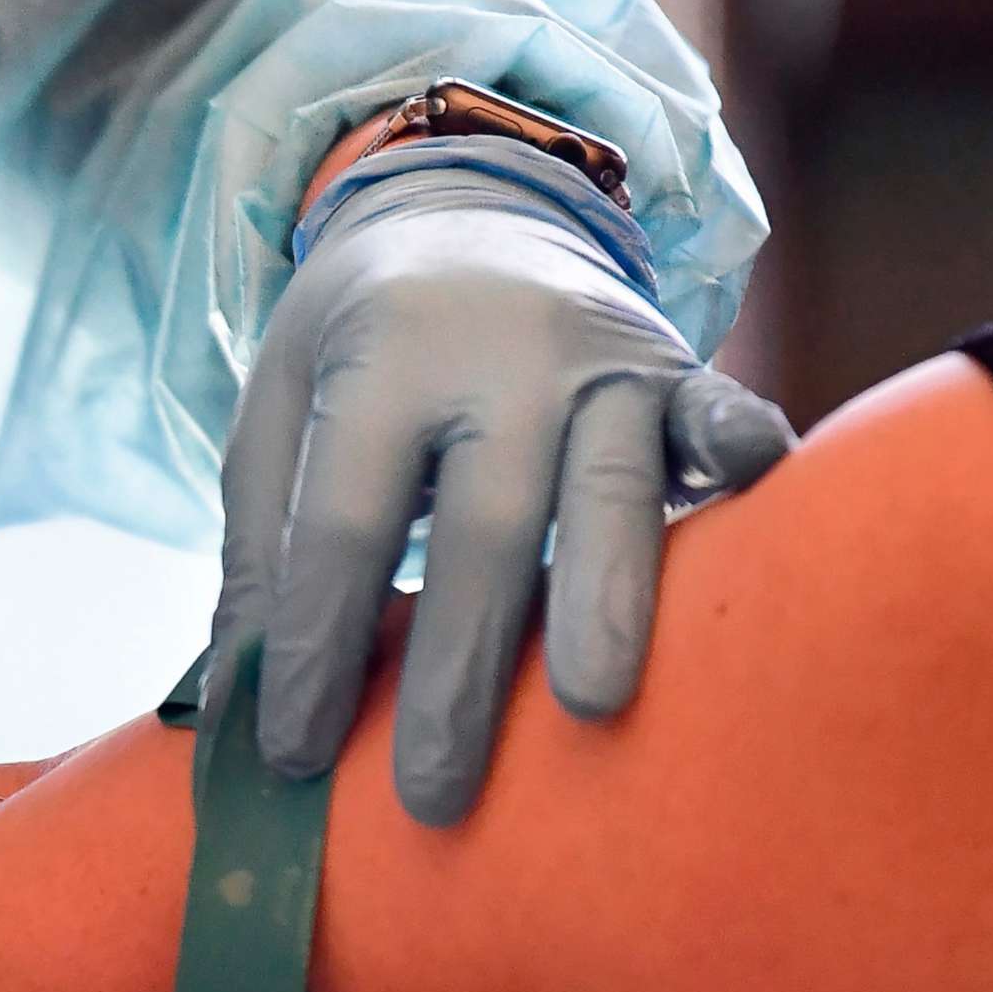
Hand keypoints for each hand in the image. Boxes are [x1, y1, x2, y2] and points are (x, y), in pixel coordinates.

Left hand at [208, 139, 793, 824]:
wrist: (465, 197)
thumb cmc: (356, 341)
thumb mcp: (276, 410)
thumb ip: (264, 548)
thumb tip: (241, 703)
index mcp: (380, 361)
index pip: (345, 525)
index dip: (318, 646)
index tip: (296, 756)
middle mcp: (498, 354)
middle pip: (484, 528)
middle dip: (460, 671)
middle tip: (433, 795)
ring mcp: (602, 357)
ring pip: (611, 490)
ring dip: (604, 603)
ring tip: (589, 711)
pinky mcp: (679, 362)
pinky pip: (720, 414)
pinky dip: (739, 466)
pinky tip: (751, 523)